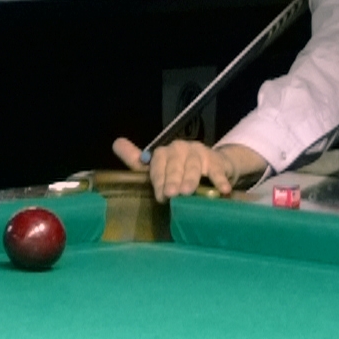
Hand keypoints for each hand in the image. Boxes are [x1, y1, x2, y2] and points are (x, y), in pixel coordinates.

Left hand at [112, 137, 261, 201]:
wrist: (211, 166)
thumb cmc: (179, 171)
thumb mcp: (157, 168)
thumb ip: (136, 160)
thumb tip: (116, 142)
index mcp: (164, 152)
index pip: (158, 164)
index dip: (159, 179)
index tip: (160, 195)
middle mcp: (180, 148)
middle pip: (175, 164)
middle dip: (173, 179)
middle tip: (172, 194)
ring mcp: (199, 152)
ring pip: (193, 166)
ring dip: (191, 178)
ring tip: (188, 192)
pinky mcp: (216, 160)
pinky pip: (217, 170)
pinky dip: (219, 179)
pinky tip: (221, 189)